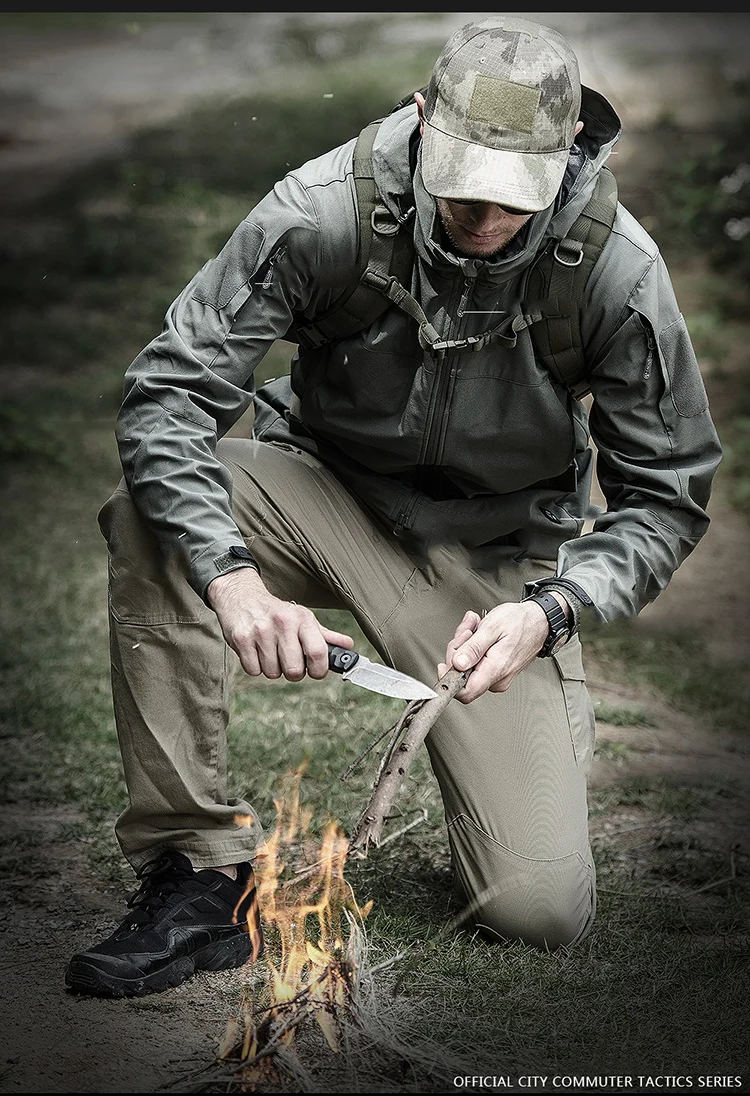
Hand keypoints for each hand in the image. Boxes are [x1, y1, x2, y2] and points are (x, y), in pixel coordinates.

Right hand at [206, 567, 352, 681]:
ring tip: (269, 651)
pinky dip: (255, 667)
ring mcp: (261, 630)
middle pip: (294, 670)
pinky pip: (253, 670)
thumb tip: (348, 646)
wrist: (241, 596)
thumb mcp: (302, 618)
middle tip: (288, 661)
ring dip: (272, 669)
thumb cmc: (277, 613)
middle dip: (293, 673)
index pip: (318, 652)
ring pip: (273, 673)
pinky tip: (256, 651)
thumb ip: (325, 636)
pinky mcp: (241, 638)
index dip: (319, 670)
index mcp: (302, 618)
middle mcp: (283, 622)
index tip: (314, 671)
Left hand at [437, 599, 556, 703]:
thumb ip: (473, 648)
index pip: (465, 693)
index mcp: (495, 670)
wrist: (539, 620)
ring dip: (465, 643)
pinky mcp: (497, 670)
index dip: (449, 681)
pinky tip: (478, 632)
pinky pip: (476, 662)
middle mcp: (497, 678)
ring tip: (474, 626)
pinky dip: (473, 646)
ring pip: (468, 666)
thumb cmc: (520, 622)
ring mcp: (498, 675)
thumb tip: (457, 665)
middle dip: (458, 649)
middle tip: (466, 630)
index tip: (443, 665)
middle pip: (462, 675)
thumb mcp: (492, 628)